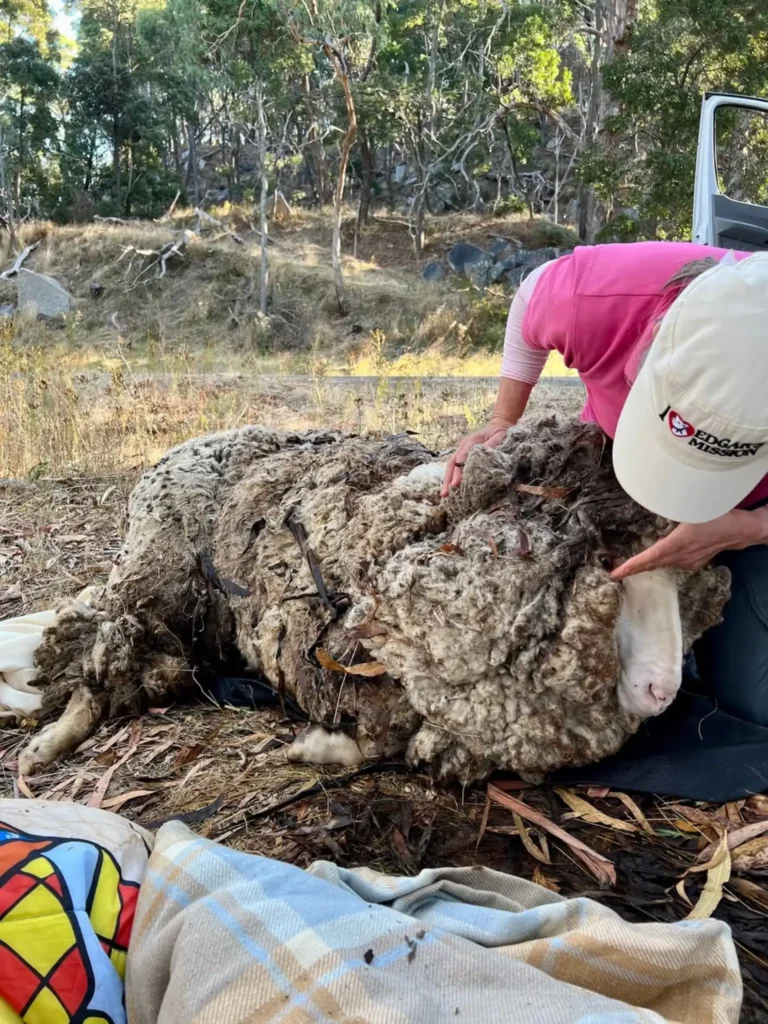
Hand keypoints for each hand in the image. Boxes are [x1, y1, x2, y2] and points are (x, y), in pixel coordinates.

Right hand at [441, 419, 512, 496]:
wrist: (500, 425)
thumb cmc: (501, 432)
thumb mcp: (500, 435)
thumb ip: (492, 444)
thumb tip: (483, 454)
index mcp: (471, 441)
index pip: (462, 457)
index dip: (458, 470)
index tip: (455, 483)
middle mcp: (463, 446)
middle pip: (452, 463)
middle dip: (449, 478)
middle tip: (445, 493)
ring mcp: (462, 451)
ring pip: (452, 466)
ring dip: (448, 480)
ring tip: (444, 495)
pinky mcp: (464, 456)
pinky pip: (456, 468)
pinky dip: (453, 478)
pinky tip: (451, 489)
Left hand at [611, 510, 767, 579]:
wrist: (741, 530)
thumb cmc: (718, 516)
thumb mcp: (693, 507)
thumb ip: (672, 506)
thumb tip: (653, 500)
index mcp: (678, 544)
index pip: (650, 557)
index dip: (632, 565)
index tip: (616, 573)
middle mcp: (681, 556)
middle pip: (652, 564)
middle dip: (632, 568)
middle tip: (614, 571)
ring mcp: (688, 561)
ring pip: (662, 563)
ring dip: (646, 563)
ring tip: (628, 565)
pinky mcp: (694, 561)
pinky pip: (672, 562)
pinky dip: (660, 559)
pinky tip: (656, 555)